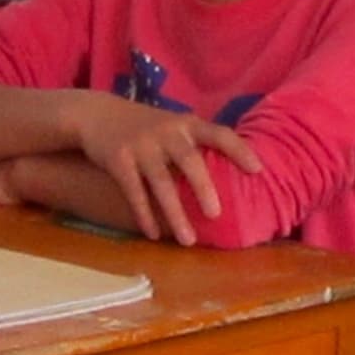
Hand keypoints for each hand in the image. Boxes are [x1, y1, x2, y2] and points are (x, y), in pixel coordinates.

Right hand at [66, 96, 256, 244]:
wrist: (96, 114)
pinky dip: (144, 215)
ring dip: (174, 214)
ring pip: (161, 183)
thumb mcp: (173, 125)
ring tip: (188, 240)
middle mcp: (167, 132)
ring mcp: (141, 145)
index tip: (258, 171)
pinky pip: (134, 191)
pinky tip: (154, 234)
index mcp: (187, 124)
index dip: (239, 150)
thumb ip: (196, 143)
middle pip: (189, 160)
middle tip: (216, 215)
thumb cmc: (146, 126)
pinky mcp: (118, 159)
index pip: (219, 134)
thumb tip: (232, 172)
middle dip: (203, 187)